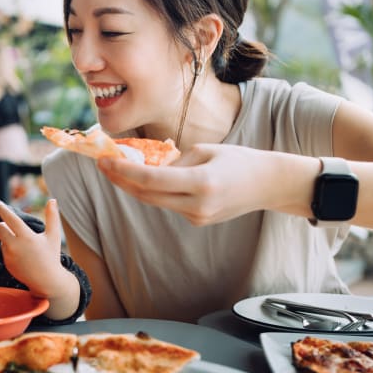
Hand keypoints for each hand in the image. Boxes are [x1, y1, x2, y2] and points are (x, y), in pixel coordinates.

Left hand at [0, 199, 65, 296]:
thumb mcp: (53, 236)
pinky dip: (10, 249)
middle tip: (11, 226)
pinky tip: (22, 256)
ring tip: (23, 246)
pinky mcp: (7, 264)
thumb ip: (52, 217)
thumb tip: (52, 200)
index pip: (10, 219)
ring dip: (8, 238)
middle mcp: (15, 246)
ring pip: (2, 239)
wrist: (46, 281)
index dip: (3, 210)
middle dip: (3, 225)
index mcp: (27, 237)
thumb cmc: (51, 256)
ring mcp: (9, 256)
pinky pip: (4, 251)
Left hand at [97, 143, 280, 225]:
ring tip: (118, 170)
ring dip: (135, 187)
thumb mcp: (205, 150)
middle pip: (147, 196)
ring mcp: (197, 217)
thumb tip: (147, 168)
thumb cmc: (239, 160)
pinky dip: (156, 192)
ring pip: (155, 202)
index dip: (124, 171)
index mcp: (201, 183)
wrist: (268, 184)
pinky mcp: (198, 221)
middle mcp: (197, 205)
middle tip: (104, 165)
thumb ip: (174, 161)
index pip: (151, 180)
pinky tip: (148, 180)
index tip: (104, 161)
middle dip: (122, 181)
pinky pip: (169, 204)